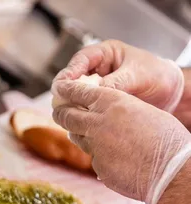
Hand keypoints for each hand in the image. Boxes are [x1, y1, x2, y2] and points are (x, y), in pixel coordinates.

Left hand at [52, 80, 190, 203]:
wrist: (172, 171)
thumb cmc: (166, 138)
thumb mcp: (142, 111)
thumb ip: (119, 110)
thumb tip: (106, 113)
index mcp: (112, 103)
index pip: (79, 92)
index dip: (66, 89)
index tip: (59, 88)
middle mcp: (97, 123)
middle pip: (67, 116)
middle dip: (60, 112)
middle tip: (57, 112)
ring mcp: (95, 147)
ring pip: (76, 137)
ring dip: (77, 133)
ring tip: (81, 132)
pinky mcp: (98, 166)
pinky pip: (93, 157)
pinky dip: (99, 155)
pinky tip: (113, 157)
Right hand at [53, 40, 183, 112]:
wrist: (170, 93)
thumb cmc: (156, 75)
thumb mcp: (137, 75)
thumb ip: (116, 82)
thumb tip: (92, 93)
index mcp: (105, 54)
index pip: (81, 60)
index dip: (69, 72)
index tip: (62, 85)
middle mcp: (97, 71)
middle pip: (73, 78)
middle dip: (65, 90)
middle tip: (59, 103)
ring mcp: (97, 88)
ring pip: (76, 95)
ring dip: (71, 104)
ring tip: (65, 114)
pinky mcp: (99, 103)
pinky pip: (85, 107)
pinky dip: (81, 114)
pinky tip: (78, 121)